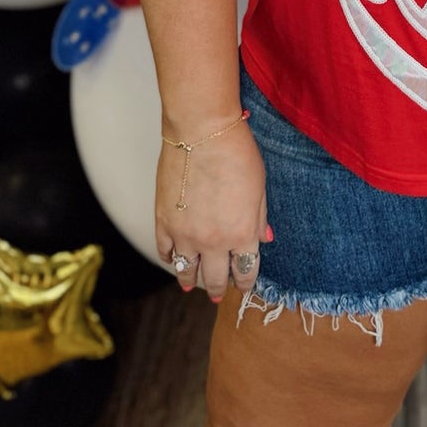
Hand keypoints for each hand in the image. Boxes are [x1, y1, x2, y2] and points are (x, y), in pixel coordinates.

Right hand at [156, 119, 269, 303]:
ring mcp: (185, 234)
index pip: (245, 271)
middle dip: (221, 289)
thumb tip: (263, 239)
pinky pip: (165, 252)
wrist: (201, 132)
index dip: (246, 281)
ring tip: (192, 285)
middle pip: (216, 279)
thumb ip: (259, 218)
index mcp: (241, 234)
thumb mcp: (259, 187)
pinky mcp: (163, 222)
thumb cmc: (236, 153)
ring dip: (191, 281)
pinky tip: (175, 259)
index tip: (245, 283)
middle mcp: (213, 241)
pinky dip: (171, 259)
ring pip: (186, 272)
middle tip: (221, 294)